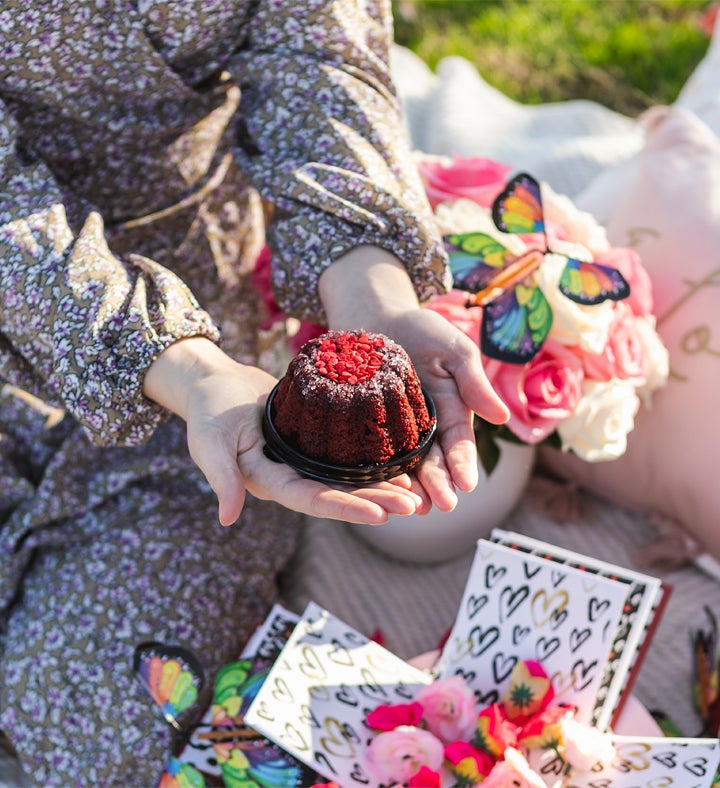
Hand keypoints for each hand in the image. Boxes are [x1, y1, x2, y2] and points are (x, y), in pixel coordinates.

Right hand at [143, 337, 423, 525]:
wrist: (215, 385)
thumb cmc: (208, 412)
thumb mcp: (209, 442)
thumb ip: (220, 477)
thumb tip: (226, 518)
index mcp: (270, 482)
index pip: (312, 500)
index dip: (346, 507)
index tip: (381, 514)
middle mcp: (292, 477)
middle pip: (340, 495)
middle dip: (376, 501)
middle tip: (415, 505)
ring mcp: (305, 461)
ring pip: (349, 479)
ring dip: (381, 486)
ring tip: (417, 491)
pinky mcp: (314, 441)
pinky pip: (347, 454)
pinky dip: (372, 460)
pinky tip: (400, 460)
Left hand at [319, 247, 509, 511]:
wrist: (377, 318)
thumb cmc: (422, 331)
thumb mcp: (454, 350)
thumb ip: (474, 383)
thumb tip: (502, 418)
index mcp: (452, 414)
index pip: (459, 443)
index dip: (463, 463)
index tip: (468, 484)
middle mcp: (426, 430)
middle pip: (434, 462)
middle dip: (439, 484)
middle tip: (443, 506)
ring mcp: (396, 432)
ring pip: (405, 466)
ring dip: (411, 488)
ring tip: (413, 508)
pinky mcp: (368, 429)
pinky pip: (372, 453)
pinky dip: (376, 473)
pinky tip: (376, 490)